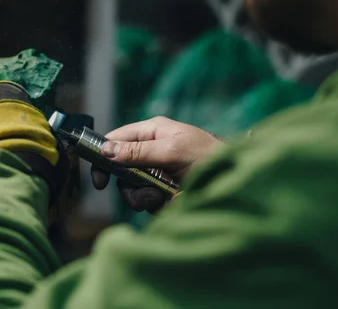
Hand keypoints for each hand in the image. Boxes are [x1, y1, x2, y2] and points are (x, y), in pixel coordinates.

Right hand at [91, 116, 223, 211]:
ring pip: (133, 189)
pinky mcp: (165, 190)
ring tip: (163, 197)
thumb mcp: (172, 150)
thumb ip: (138, 151)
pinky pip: (148, 200)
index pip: (115, 139)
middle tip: (144, 192)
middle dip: (129, 185)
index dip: (103, 156)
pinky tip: (173, 201)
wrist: (237, 178)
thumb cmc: (208, 155)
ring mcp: (158, 172)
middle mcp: (151, 150)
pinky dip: (156, 204)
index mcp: (151, 132)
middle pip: (120, 170)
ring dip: (143, 197)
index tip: (99, 180)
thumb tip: (106, 150)